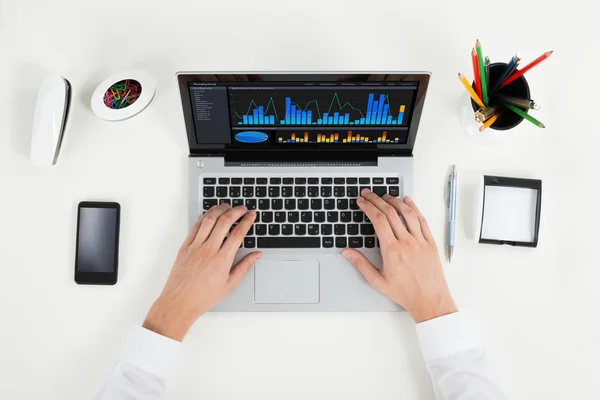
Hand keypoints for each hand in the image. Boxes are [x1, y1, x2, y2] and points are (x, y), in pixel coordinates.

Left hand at [143, 204, 261, 340]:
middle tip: (242, 208)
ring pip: (209, 219)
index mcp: (222, 260)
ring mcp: (195, 247)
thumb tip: (257, 255)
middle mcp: (208, 250)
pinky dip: (204, 217)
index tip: (251, 215)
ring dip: (219, 209)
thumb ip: (245, 266)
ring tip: (227, 206)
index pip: (238, 233)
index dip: (247, 220)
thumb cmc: (203, 297)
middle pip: (224, 221)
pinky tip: (210, 215)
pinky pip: (195, 226)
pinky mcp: (185, 246)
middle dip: (236, 211)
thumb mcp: (229, 284)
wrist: (179, 303)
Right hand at [342, 190, 456, 322]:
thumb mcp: (378, 281)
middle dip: (377, 200)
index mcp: (392, 250)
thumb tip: (347, 252)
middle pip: (390, 213)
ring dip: (395, 201)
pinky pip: (422, 221)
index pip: (378, 220)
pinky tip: (408, 202)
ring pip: (407, 213)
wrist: (430, 300)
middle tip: (368, 194)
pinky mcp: (430, 243)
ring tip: (385, 195)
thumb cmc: (405, 293)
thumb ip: (361, 264)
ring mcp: (420, 241)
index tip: (361, 202)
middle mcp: (406, 242)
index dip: (368, 207)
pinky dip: (414, 208)